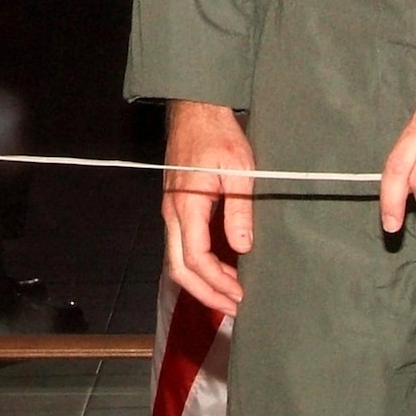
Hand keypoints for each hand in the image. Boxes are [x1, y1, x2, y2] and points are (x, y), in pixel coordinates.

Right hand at [162, 101, 254, 318]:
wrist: (195, 108)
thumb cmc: (217, 134)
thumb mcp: (239, 169)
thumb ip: (240, 210)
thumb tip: (243, 248)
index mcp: (187, 205)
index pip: (195, 258)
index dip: (217, 283)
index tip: (240, 294)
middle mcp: (173, 212)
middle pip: (180, 268)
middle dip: (206, 293)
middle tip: (234, 307)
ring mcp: (172, 210)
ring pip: (178, 259)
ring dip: (203, 281)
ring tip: (231, 293)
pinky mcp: (177, 206)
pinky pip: (182, 246)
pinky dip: (199, 265)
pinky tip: (220, 269)